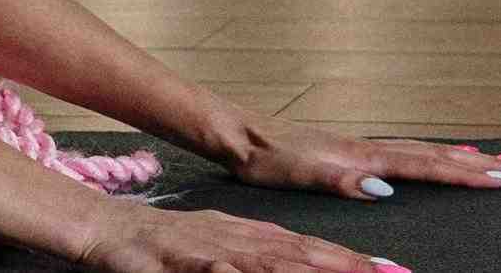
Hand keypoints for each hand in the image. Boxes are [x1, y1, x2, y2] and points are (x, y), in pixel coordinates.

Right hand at [72, 192, 402, 272]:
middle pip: (301, 256)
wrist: (110, 230)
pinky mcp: (183, 263)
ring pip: (269, 263)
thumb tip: (297, 264)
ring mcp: (214, 250)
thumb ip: (260, 260)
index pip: (309, 251)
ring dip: (310, 270)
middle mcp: (239, 240)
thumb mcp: (219, 252)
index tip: (390, 270)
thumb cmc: (166, 248)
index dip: (350, 261)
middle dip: (346, 267)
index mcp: (251, 238)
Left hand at [228, 120, 500, 200]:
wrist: (239, 136)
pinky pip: (410, 152)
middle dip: (486, 164)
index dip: (467, 174)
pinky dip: (438, 155)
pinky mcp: (355, 152)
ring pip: (428, 151)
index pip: (426, 166)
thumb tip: (385, 190)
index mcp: (363, 156)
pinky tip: (446, 158)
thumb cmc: (265, 158)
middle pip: (439, 155)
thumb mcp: (298, 175)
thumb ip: (340, 180)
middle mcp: (370, 148)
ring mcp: (364, 147)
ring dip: (468, 158)